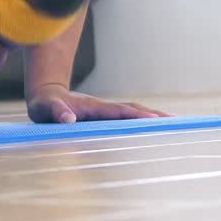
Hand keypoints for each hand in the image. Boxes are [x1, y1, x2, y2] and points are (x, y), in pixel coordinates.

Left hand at [27, 84, 171, 123]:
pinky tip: (155, 126)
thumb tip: (69, 119)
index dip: (135, 115)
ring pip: (133, 111)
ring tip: (174, 123)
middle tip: (176, 122)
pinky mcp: (104, 115)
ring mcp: (105, 110)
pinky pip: (127, 116)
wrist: (45, 95)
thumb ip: (56, 112)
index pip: (118, 111)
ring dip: (152, 116)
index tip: (154, 120)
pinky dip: (143, 119)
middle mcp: (102, 107)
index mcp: (92, 107)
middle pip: (133, 109)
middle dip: (153, 115)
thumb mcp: (45, 108)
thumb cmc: (44, 105)